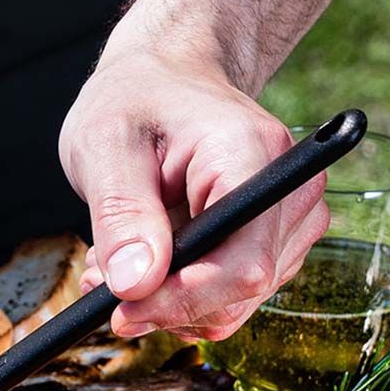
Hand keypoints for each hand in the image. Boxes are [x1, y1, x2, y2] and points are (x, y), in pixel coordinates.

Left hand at [58, 34, 329, 340]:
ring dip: (166, 300)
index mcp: (253, 154)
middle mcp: (290, 191)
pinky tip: (143, 260)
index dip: (184, 299)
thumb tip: (135, 286)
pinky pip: (228, 295)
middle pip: (241, 290)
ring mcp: (289, 221)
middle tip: (99, 281)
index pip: (243, 261)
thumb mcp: (105, 145)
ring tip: (114, 260)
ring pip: (233, 304)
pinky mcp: (274, 243)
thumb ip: (122, 215)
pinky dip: (179, 292)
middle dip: (165, 303)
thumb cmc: (135, 100)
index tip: (122, 311)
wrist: (166, 79)